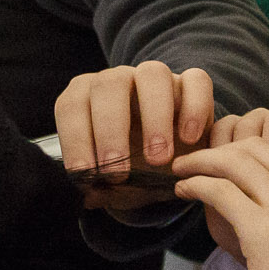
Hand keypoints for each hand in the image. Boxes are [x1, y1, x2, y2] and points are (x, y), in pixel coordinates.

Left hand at [53, 61, 215, 209]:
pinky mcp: (191, 85)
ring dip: (155, 116)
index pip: (72, 105)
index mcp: (88, 97)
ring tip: (159, 159)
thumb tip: (87, 195)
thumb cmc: (133, 169)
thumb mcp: (113, 184)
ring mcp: (157, 78)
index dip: (75, 138)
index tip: (85, 173)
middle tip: (118, 171)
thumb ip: (99, 188)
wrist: (172, 165)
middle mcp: (120, 80)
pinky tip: (189, 138)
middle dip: (111, 128)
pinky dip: (194, 107)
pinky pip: (196, 81)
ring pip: (152, 74)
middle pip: (109, 84)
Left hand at [198, 89, 268, 256]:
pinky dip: (196, 184)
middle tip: (192, 159)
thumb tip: (267, 189)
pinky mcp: (265, 230)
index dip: (244, 148)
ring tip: (181, 170)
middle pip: (258, 146)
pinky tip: (184, 190)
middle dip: (220, 148)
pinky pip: (219, 189)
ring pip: (235, 161)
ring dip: (201, 161)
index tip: (219, 158)